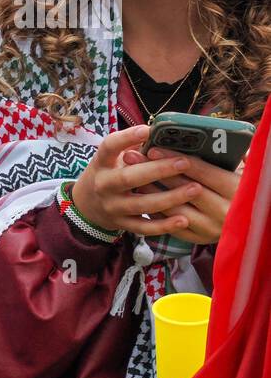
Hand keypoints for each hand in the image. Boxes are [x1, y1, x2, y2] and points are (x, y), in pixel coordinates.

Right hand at [70, 125, 199, 236]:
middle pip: (129, 178)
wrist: (86, 204)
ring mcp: (112, 207)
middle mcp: (104, 185)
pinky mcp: (121, 224)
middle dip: (158, 170)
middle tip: (184, 163)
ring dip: (169, 198)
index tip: (147, 130)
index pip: (109, 147)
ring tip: (195, 188)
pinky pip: (144, 227)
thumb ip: (134, 146)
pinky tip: (184, 220)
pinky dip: (163, 226)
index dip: (126, 138)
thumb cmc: (109, 173)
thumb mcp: (112, 158)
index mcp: (102, 163)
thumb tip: (165, 132)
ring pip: (141, 205)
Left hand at [121, 146, 242, 244]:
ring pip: (173, 209)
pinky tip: (139, 194)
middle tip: (133, 156)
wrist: (245, 218)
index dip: (175, 158)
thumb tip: (191, 139)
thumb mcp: (234, 169)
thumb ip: (218, 157)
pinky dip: (153, 209)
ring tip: (131, 174)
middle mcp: (225, 211)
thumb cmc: (234, 184)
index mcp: (236, 189)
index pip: (202, 171)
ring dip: (150, 190)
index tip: (153, 148)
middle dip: (156, 171)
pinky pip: (170, 225)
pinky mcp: (198, 238)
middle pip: (183, 189)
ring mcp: (211, 228)